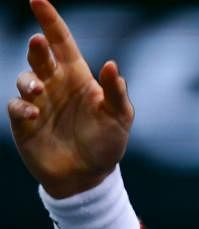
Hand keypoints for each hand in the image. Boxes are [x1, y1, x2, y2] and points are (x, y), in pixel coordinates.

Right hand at [7, 0, 132, 197]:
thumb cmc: (106, 144)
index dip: (50, 21)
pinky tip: (32, 112)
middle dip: (37, 48)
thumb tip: (112, 64)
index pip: (62, 42)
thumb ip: (116, 92)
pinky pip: (15, 106)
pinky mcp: (24, 122)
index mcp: (77, 77)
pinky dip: (21, 106)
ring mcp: (38, 102)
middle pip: (40, 57)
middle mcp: (55, 84)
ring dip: (29, 81)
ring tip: (38, 90)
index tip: (37, 0)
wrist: (89, 177)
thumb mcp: (119, 118)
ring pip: (24, 79)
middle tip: (38, 43)